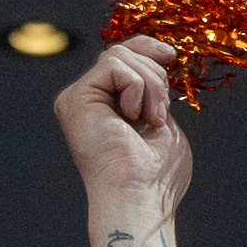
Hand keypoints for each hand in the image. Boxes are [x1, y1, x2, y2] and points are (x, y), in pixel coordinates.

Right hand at [56, 34, 193, 246]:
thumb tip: (160, 60)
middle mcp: (86, 101)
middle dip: (155, 76)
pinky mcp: (74, 98)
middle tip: (160, 116)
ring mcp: (77, 99)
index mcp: (104, 108)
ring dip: (151, 87)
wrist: (139, 198)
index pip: (122, 59)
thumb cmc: (155, 176)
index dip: (146, 48)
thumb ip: (153, 92)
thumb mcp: (161, 121)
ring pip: (120, 56)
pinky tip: (134, 118)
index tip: (171, 56)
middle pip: (122, 52)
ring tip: (151, 121)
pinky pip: (115, 65)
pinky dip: (137, 88)